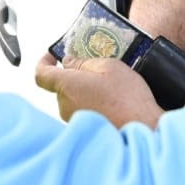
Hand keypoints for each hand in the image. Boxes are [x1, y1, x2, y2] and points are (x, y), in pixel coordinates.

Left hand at [34, 53, 163, 128]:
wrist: (142, 128)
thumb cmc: (127, 99)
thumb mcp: (109, 66)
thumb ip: (83, 61)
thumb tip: (69, 62)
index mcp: (67, 86)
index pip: (41, 74)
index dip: (44, 62)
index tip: (53, 56)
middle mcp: (65, 105)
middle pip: (61, 86)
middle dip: (75, 76)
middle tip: (96, 69)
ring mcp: (73, 120)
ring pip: (73, 98)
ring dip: (86, 90)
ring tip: (109, 88)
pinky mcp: (84, 128)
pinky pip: (82, 110)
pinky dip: (92, 103)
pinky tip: (111, 101)